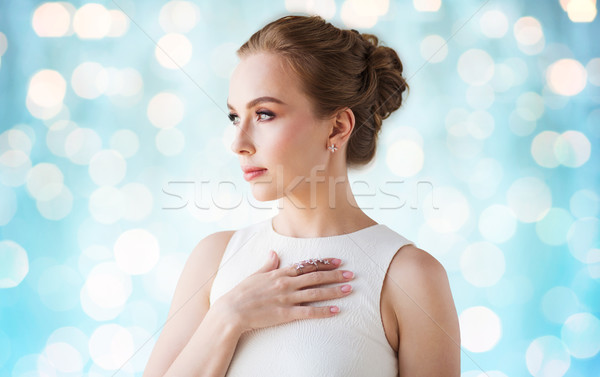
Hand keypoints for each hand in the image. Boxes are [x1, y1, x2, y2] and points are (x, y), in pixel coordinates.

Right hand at [215, 250, 354, 333]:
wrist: (232, 311)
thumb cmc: (242, 293)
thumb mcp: (255, 274)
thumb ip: (268, 264)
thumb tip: (274, 253)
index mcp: (280, 273)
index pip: (307, 265)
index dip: (324, 263)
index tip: (338, 261)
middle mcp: (286, 283)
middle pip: (316, 277)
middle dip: (335, 275)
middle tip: (351, 274)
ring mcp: (287, 298)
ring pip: (316, 292)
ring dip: (334, 290)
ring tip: (349, 289)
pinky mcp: (285, 313)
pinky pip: (308, 312)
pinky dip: (323, 311)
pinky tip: (335, 310)